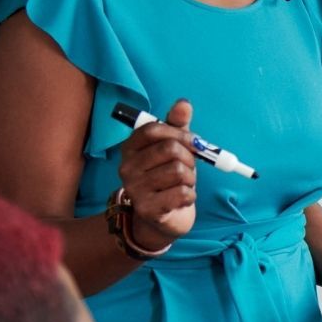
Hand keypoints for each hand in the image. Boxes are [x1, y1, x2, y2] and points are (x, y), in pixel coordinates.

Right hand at [117, 98, 198, 251]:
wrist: (163, 218)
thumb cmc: (167, 178)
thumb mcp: (173, 149)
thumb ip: (177, 126)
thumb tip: (183, 103)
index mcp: (131, 148)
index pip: (154, 130)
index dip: (180, 133)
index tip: (194, 142)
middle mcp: (127, 167)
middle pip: (170, 149)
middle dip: (189, 157)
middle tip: (189, 167)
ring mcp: (135, 189)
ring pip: (179, 171)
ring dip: (191, 178)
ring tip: (184, 184)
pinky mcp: (147, 209)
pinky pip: (182, 193)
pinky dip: (190, 195)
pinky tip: (181, 198)